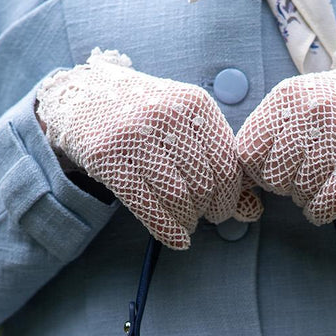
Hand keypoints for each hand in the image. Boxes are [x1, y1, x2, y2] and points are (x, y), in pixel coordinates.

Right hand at [35, 48, 260, 249]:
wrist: (83, 97)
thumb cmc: (145, 119)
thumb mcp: (186, 128)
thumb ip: (219, 164)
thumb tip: (252, 211)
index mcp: (195, 104)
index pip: (227, 164)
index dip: (230, 197)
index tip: (222, 209)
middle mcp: (168, 115)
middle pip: (204, 184)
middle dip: (208, 211)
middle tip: (202, 218)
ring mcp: (136, 135)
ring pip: (178, 196)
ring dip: (187, 221)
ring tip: (186, 224)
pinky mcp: (109, 157)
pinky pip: (146, 203)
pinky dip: (165, 228)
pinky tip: (174, 238)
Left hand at [236, 39, 335, 225]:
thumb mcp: (298, 104)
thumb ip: (268, 134)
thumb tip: (240, 182)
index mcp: (287, 97)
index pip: (247, 152)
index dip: (256, 171)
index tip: (272, 170)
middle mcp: (311, 111)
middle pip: (274, 177)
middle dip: (284, 186)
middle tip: (302, 175)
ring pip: (301, 193)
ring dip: (306, 198)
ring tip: (320, 181)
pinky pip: (327, 203)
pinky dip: (322, 211)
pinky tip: (327, 201)